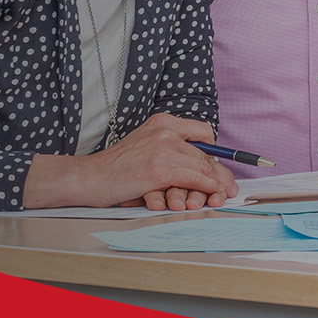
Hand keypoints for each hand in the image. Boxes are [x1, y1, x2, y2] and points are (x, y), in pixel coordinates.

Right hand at [25, 113, 237, 209]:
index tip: (220, 167)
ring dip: (216, 184)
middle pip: (205, 153)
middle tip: (229, 187)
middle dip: (220, 173)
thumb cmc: (115, 168)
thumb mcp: (146, 146)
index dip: (215, 152)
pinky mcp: (159, 169)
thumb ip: (170, 148)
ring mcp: (163, 149)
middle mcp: (165, 131)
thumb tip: (200, 164)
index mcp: (163, 122)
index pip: (203, 134)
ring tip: (223, 194)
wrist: (87, 178)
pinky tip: (212, 194)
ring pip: (203, 167)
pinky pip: (194, 178)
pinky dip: (207, 187)